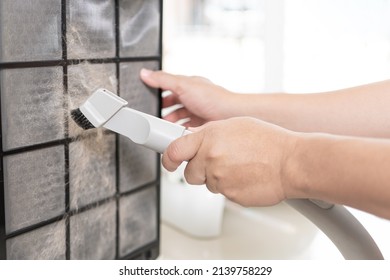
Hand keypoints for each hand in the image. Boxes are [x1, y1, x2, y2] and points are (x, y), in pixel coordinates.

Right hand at [140, 69, 234, 126]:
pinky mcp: (201, 125)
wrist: (230, 115)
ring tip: (164, 126)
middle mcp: (193, 98)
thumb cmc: (212, 98)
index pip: (169, 87)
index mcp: (188, 86)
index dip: (158, 93)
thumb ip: (162, 80)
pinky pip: (186, 128)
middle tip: (155, 117)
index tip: (149, 99)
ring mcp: (197, 112)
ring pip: (179, 117)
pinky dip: (179, 131)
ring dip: (171, 122)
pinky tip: (175, 133)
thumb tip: (145, 73)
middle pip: (173, 104)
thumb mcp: (182, 85)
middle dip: (163, 110)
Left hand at [162, 117, 297, 206]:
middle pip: (189, 173)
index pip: (174, 150)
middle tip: (217, 163)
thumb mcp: (236, 125)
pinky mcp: (229, 195)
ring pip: (207, 183)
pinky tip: (245, 177)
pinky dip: (231, 186)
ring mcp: (219, 179)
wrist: (291, 163)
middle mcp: (210, 158)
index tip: (169, 161)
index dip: (168, 158)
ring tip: (239, 167)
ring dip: (217, 178)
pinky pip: (223, 192)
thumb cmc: (270, 142)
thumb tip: (195, 137)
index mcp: (209, 137)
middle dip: (199, 170)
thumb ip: (210, 132)